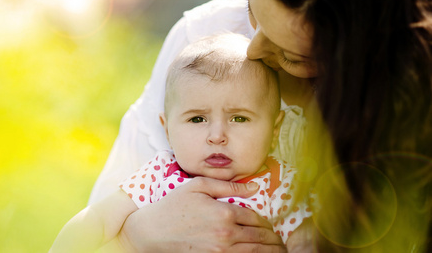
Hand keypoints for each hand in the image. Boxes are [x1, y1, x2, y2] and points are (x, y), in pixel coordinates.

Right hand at [117, 177, 285, 251]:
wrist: (152, 232)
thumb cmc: (174, 205)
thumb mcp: (199, 186)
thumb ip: (229, 186)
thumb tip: (255, 187)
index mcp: (224, 213)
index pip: (257, 219)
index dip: (267, 222)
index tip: (270, 225)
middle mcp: (226, 234)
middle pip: (260, 239)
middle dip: (274, 240)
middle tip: (281, 242)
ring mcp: (220, 252)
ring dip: (270, 252)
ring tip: (278, 251)